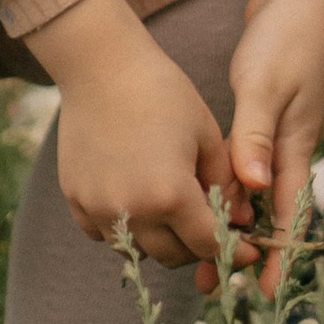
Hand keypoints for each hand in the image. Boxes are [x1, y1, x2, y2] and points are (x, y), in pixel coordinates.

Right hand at [25, 0, 229, 271]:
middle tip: (207, 226)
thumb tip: (238, 223)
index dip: (233, 250)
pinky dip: (124, 227)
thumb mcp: (207, 135)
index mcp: (172, 195)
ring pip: (136, 251)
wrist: (102, 67)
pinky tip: (135, 198)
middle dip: (196, 247)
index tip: (247, 250)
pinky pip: (105, 234)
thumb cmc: (163, 92)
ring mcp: (99, 209)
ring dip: (158, 240)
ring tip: (171, 210)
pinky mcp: (76, 201)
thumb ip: (225, 184)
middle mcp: (133, 212)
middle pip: (172, 256)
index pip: (208, 245)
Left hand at [224, 0, 323, 296]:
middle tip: (211, 280)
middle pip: (268, 210)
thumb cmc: (287, 35)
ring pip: (253, 190)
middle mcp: (289, 145)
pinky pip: (243, 166)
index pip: (288, 212)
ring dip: (229, 219)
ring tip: (197, 251)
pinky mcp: (261, 117)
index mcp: (297, 143)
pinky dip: (224, 186)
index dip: (276, 253)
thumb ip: (256, 135)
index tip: (262, 293)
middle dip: (243, 246)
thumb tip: (252, 188)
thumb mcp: (267, 84)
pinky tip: (200, 196)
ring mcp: (276, 132)